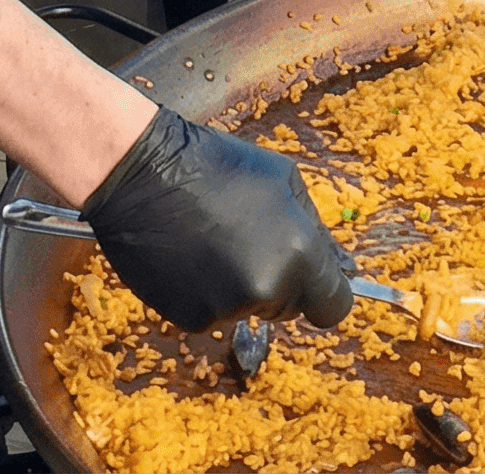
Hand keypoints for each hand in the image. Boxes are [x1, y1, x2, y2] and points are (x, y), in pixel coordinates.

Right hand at [83, 107, 354, 330]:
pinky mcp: (189, 319)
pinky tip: (191, 256)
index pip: (334, 307)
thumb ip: (314, 228)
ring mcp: (226, 308)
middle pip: (290, 307)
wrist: (144, 175)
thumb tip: (341, 264)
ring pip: (249, 309)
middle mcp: (267, 290)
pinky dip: (207, 292)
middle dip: (280, 283)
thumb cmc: (218, 166)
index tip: (312, 278)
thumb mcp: (284, 180)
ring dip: (240, 286)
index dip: (325, 292)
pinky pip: (213, 312)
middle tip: (249, 241)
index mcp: (299, 255)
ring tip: (213, 240)